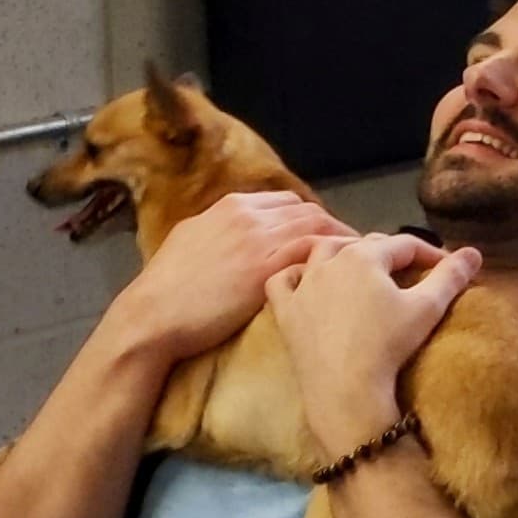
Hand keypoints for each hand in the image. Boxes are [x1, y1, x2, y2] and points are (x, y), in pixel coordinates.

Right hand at [108, 190, 351, 364]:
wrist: (154, 314)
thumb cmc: (165, 289)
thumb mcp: (189, 243)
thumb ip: (216, 233)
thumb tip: (230, 239)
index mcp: (229, 207)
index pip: (284, 202)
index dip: (307, 219)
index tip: (321, 237)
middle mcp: (249, 215)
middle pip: (306, 211)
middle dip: (331, 227)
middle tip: (350, 250)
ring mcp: (261, 239)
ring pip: (317, 227)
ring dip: (343, 241)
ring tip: (363, 260)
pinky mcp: (269, 268)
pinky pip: (316, 252)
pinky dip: (339, 257)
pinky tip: (353, 272)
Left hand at [264, 232, 482, 457]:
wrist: (345, 390)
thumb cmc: (389, 346)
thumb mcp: (427, 309)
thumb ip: (450, 277)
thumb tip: (474, 253)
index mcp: (366, 256)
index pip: (404, 244)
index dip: (429, 253)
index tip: (446, 267)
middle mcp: (330, 261)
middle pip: (364, 245)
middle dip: (388, 253)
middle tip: (406, 271)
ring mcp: (304, 285)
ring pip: (320, 253)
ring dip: (341, 254)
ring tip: (357, 267)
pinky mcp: (285, 311)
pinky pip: (281, 281)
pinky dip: (293, 275)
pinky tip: (304, 280)